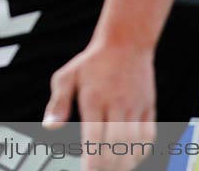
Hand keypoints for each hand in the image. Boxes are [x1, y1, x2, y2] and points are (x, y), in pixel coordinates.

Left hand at [43, 39, 155, 170]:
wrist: (126, 42)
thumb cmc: (92, 62)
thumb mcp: (67, 77)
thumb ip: (58, 103)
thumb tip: (50, 127)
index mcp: (94, 99)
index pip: (94, 138)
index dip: (92, 161)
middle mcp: (116, 104)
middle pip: (115, 145)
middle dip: (108, 166)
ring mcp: (135, 106)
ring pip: (134, 144)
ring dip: (125, 163)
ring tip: (114, 169)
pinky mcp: (148, 106)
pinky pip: (149, 136)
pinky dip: (141, 152)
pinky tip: (131, 160)